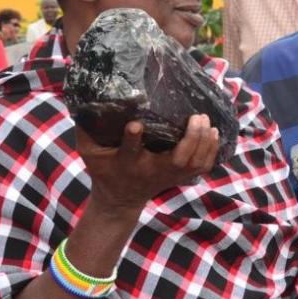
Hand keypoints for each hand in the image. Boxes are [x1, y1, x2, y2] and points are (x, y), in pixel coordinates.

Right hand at [76, 114, 219, 212]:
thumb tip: (83, 99)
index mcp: (126, 163)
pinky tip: (214, 133)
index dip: (132, 139)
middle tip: (196, 116)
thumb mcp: (88, 151)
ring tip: (205, 121)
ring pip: (193, 164)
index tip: (135, 125)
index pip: (129, 151)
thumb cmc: (103, 169)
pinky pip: (202, 167)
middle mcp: (151, 170)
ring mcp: (168, 176)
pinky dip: (211, 151)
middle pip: (177, 160)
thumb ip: (84, 129)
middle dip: (190, 139)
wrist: (119, 199)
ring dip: (204, 143)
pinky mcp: (179, 178)